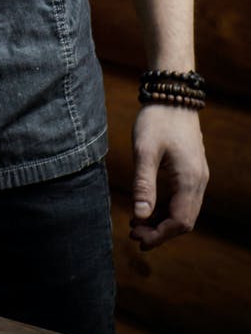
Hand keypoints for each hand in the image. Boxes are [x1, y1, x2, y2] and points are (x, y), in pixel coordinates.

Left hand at [130, 105, 208, 250]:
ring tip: (136, 223)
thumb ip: (143, 184)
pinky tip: (148, 208)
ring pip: (185, 211)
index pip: (179, 222)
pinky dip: (166, 208)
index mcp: (189, 180)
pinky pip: (183, 199)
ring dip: (162, 221)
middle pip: (184, 220)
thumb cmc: (157, 120)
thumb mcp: (144, 151)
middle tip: (133, 233)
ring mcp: (197, 176)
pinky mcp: (191, 170)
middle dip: (160, 231)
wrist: (172, 95)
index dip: (159, 235)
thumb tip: (140, 217)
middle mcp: (199, 181)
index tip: (137, 239)